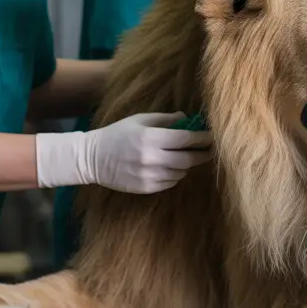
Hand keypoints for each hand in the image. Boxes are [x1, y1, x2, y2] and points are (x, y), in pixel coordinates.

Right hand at [36, 112, 213, 193]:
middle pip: (189, 158)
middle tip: (210, 149)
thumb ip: (166, 120)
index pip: (186, 139)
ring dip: (187, 164)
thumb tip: (188, 119)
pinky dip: (175, 174)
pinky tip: (168, 166)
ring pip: (181, 171)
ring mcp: (149, 176)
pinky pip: (171, 182)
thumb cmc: (118, 134)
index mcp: (151, 138)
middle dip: (202, 154)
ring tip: (183, 155)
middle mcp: (152, 158)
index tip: (213, 137)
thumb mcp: (140, 120)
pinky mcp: (146, 188)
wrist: (94, 158)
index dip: (203, 138)